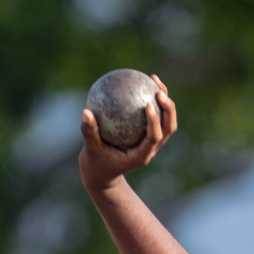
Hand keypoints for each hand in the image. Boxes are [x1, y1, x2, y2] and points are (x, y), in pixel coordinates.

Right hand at [79, 74, 176, 193]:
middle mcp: (151, 149)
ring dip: (166, 101)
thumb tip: (85, 112)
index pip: (154, 138)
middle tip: (159, 91)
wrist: (103, 174)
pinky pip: (156, 116)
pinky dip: (153, 100)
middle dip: (168, 110)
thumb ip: (89, 132)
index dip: (155, 122)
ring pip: (167, 121)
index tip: (148, 104)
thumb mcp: (90, 149)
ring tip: (155, 79)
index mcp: (141, 156)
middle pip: (168, 128)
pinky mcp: (150, 136)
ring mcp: (153, 143)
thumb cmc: (96, 162)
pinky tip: (143, 81)